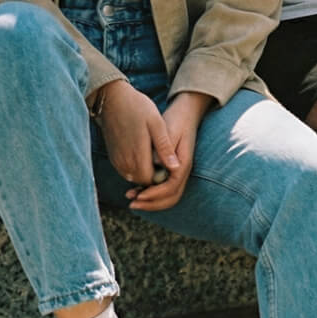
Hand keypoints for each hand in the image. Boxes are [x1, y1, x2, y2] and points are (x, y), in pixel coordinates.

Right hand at [97, 81, 180, 196]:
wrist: (112, 99)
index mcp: (137, 155)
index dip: (162, 179)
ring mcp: (116, 160)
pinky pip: (125, 171)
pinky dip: (135, 169)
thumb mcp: (156, 123)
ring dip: (144, 174)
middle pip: (142, 181)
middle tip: (165, 164)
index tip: (170, 168)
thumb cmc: (137, 108)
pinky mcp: (112, 157)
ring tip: (157, 160)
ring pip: (133, 178)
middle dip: (154, 179)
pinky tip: (145, 156)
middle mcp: (124, 162)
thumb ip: (164, 147)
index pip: (151, 181)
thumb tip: (175, 168)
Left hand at [123, 90, 213, 211]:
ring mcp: (178, 172)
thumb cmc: (176, 121)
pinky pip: (163, 189)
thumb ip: (164, 149)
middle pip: (171, 198)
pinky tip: (136, 189)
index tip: (138, 195)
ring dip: (150, 201)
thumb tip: (158, 166)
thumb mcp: (169, 131)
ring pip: (167, 196)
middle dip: (151, 204)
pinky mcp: (171, 170)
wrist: (185, 113)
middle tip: (132, 203)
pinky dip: (150, 193)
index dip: (154, 194)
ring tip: (131, 198)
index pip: (171, 188)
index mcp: (183, 164)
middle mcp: (182, 172)